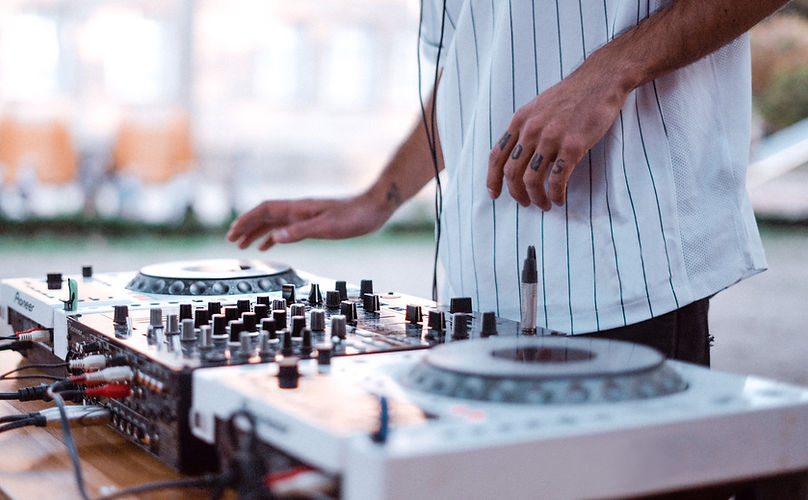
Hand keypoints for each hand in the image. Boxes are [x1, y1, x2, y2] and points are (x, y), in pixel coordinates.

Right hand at [226, 193, 391, 250]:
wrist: (374, 209)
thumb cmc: (354, 217)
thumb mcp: (327, 227)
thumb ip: (300, 231)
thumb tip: (274, 237)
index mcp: (299, 207)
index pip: (265, 210)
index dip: (247, 219)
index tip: (233, 231)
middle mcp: (299, 209)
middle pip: (265, 215)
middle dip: (246, 226)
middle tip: (230, 239)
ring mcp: (305, 215)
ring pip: (274, 222)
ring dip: (257, 232)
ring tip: (242, 244)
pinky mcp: (313, 221)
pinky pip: (287, 228)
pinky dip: (274, 236)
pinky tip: (270, 244)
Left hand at [486, 58, 629, 209]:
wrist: (602, 79)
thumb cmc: (572, 95)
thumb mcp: (539, 107)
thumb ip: (526, 128)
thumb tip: (519, 155)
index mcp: (520, 121)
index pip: (497, 156)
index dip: (492, 179)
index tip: (494, 194)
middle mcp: (531, 130)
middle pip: (511, 172)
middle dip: (516, 194)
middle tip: (526, 204)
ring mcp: (551, 137)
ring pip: (532, 179)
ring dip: (536, 198)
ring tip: (545, 205)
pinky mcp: (573, 145)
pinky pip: (557, 179)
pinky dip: (556, 194)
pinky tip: (560, 199)